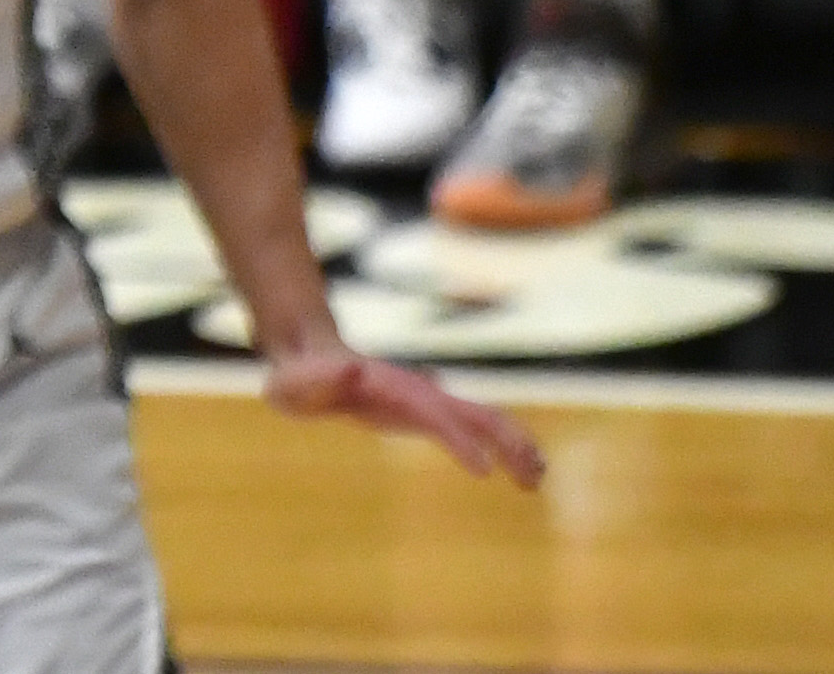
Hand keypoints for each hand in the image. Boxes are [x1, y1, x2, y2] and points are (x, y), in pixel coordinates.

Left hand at [257, 328, 546, 489]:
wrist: (310, 356)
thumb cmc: (298, 377)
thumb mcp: (295, 381)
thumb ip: (319, 378)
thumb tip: (351, 368)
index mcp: (391, 390)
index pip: (434, 416)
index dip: (458, 440)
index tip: (484, 470)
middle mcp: (418, 392)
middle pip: (473, 414)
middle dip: (505, 441)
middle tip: (534, 474)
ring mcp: (426, 400)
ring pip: (481, 420)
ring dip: (512, 445)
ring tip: (538, 478)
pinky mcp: (427, 412)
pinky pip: (472, 429)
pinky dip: (499, 446)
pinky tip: (519, 470)